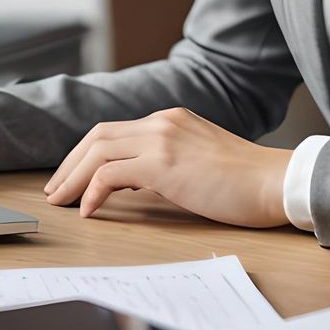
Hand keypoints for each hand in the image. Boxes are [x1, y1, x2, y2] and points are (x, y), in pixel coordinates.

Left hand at [43, 107, 290, 227]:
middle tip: (54, 190)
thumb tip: (135, 181)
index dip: (86, 153)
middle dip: (69, 163)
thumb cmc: (245, 180)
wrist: (274, 181)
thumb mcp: (198, 159)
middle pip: (97, 135)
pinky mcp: (163, 164)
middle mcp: (162, 121)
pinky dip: (93, 190)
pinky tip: (89, 211)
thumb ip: (167, 162)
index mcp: (170, 119)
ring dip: (73, 176)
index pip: (115, 130)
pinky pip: (111, 174)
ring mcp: (162, 139)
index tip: (72, 177)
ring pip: (98, 150)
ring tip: (61, 201)